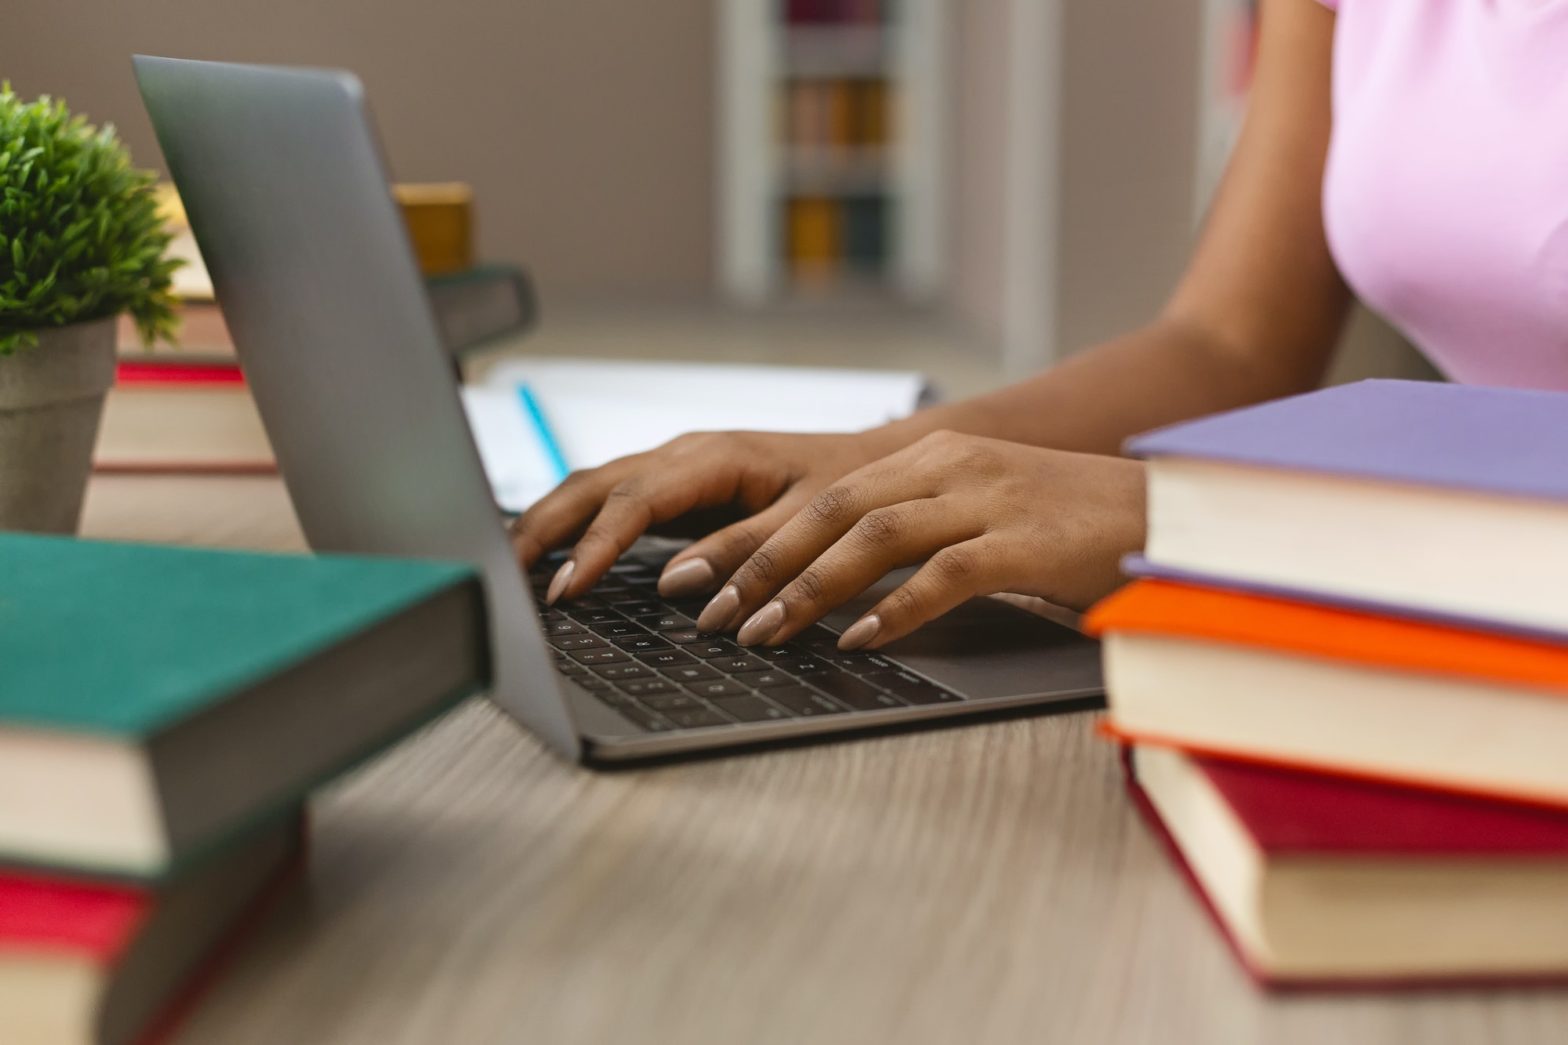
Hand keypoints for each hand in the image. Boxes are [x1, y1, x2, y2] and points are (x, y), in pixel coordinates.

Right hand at [510, 429, 896, 601]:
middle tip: (505, 577)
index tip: (566, 589)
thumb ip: (746, 551)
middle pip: (592, 486)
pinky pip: (611, 502)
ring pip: (592, 489)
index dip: (595, 546)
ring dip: (549, 524)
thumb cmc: (848, 490)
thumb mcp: (806, 522)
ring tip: (508, 569)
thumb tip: (680, 582)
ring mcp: (674, 470)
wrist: (873, 465)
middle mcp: (683, 456)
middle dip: (543, 528)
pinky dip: (574, 526)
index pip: (633, 502)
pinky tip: (552, 556)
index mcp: (713, 458)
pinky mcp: (676, 489)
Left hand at [691, 431, 1145, 649]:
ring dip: (811, 589)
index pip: (826, 496)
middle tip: (718, 616)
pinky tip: (861, 640)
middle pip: (833, 511)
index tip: (711, 584)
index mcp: (932, 455)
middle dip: (765, 565)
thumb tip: (844, 590)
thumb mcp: (981, 514)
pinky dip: (896, 608)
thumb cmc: (1071, 526)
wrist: (1171, 514)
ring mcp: (989, 498)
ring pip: (874, 537)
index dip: (760, 540)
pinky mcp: (1025, 539)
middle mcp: (952, 464)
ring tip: (768, 633)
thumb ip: (916, 536)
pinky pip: (943, 573)